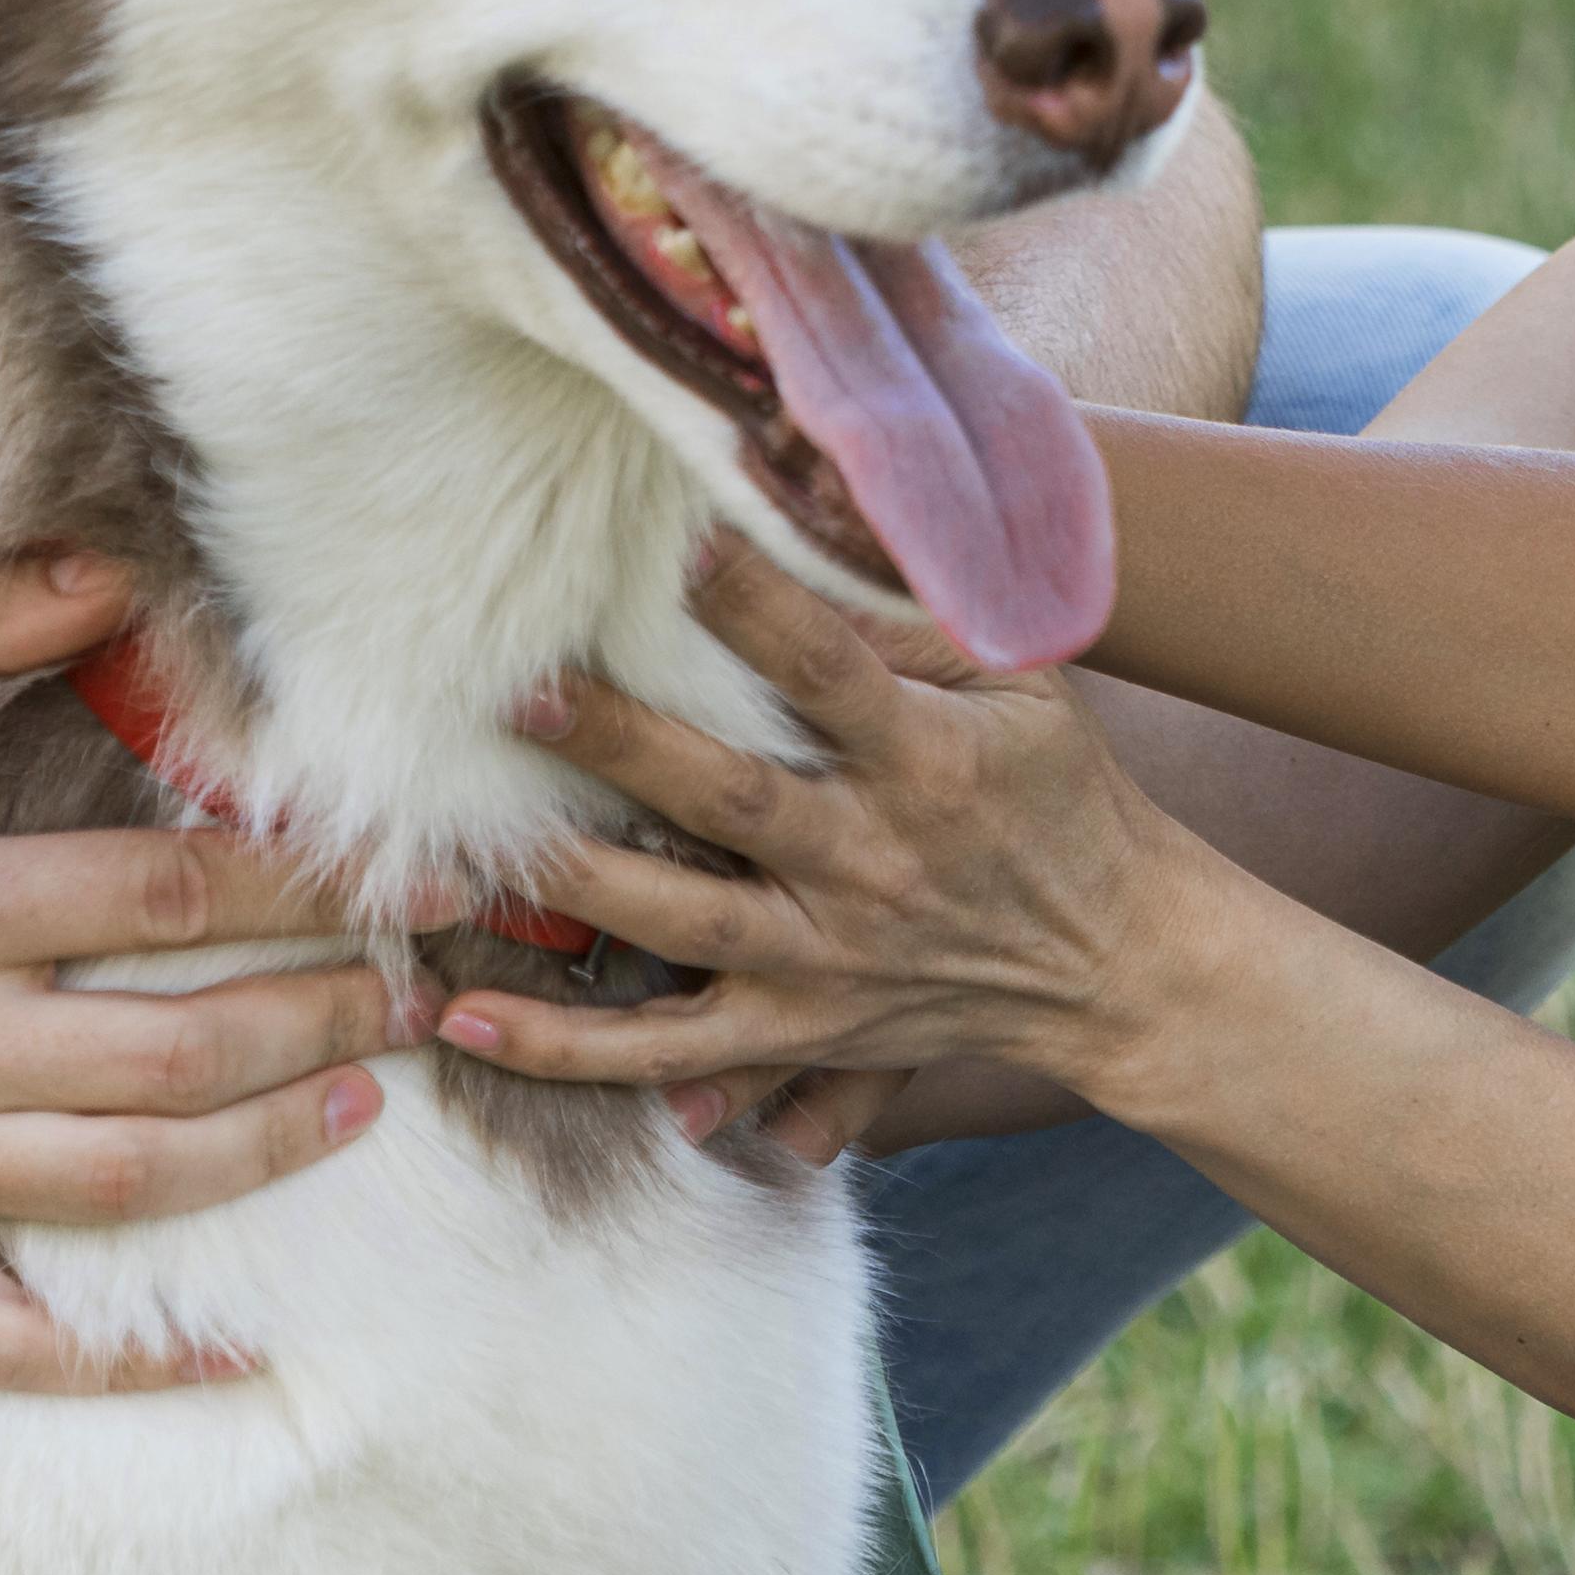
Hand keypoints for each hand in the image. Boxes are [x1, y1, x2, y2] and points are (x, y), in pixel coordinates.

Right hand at [0, 547, 400, 1392]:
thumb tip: (112, 566)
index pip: (159, 903)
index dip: (299, 893)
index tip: (398, 877)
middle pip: (171, 1054)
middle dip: (319, 1021)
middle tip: (417, 994)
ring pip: (115, 1187)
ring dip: (262, 1151)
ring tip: (358, 1103)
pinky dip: (113, 1360)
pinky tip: (222, 1346)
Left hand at [431, 536, 1216, 1148]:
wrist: (1112, 962)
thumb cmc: (1058, 795)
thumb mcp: (1028, 691)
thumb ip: (924, 622)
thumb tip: (823, 524)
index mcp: (926, 761)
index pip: (829, 672)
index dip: (753, 605)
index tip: (671, 541)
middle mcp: (869, 862)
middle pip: (728, 800)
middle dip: (621, 746)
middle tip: (518, 692)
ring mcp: (826, 957)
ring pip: (679, 923)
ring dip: (572, 882)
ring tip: (462, 849)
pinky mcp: (795, 1026)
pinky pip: (668, 1051)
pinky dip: (568, 1048)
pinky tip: (467, 1018)